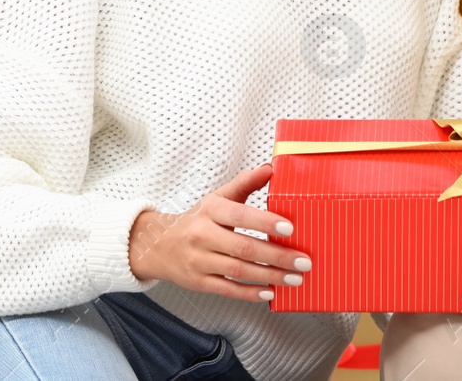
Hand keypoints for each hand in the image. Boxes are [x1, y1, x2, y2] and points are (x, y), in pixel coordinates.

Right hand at [126, 163, 311, 302]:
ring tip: (295, 278)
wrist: (158, 245)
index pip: (240, 215)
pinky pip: (228, 289)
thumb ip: (245, 183)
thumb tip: (270, 167)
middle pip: (244, 248)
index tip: (291, 228)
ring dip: (270, 276)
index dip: (265, 222)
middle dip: (277, 256)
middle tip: (304, 261)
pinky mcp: (198, 282)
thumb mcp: (217, 198)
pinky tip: (270, 293)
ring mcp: (199, 261)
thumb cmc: (197, 219)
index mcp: (210, 210)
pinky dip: (250, 293)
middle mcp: (202, 235)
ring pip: (239, 271)